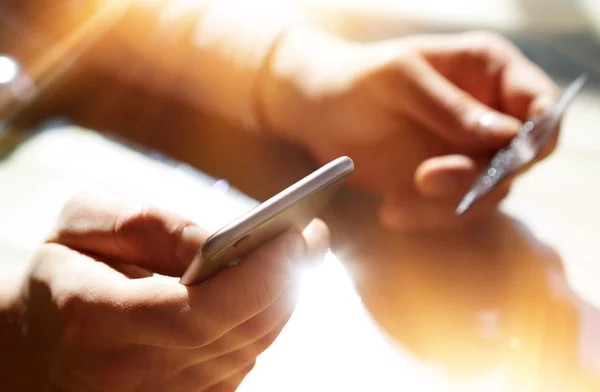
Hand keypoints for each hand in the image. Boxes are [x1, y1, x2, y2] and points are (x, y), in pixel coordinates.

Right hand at [1, 191, 328, 391]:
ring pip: (248, 350)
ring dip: (282, 299)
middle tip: (308, 237)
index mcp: (95, 317)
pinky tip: (269, 289)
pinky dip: (264, 323)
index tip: (293, 236)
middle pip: (236, 333)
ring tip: (296, 256)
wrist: (39, 340)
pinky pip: (241, 364)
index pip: (198, 312)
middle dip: (286, 281)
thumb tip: (221, 242)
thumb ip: (151, 225)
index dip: (257, 277)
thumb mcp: (84, 222)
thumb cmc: (65, 268)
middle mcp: (128, 370)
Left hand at [260, 28, 559, 229]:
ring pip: (489, 193)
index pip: (541, 106)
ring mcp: (468, 152)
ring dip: (449, 206)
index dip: (536, 136)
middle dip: (477, 178)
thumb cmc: (357, 81)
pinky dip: (428, 218)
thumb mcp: (400, 79)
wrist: (318, 114)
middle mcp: (489, 115)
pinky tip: (390, 209)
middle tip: (426, 179)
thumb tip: (508, 137)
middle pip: (520, 159)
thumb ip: (451, 106)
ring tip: (395, 203)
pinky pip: (456, 211)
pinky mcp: (446, 184)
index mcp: (489, 72)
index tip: (505, 157)